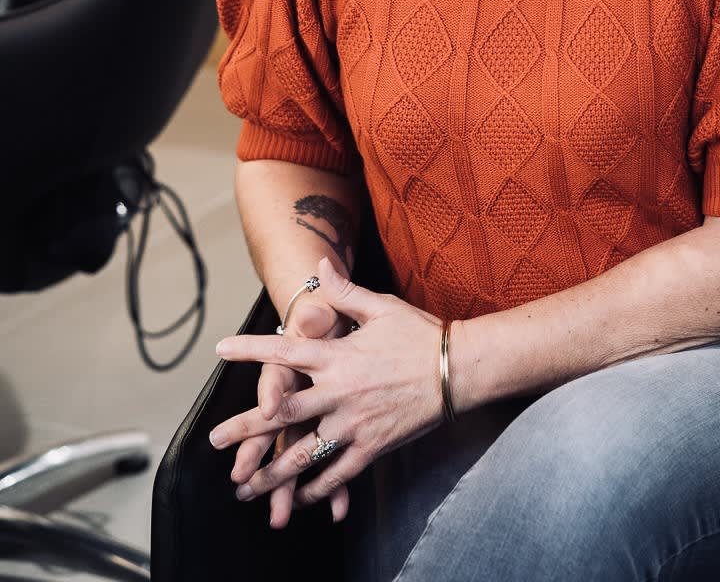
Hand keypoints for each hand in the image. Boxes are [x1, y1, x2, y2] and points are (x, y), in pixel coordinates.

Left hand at [211, 256, 444, 519]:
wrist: (458, 369)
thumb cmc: (420, 333)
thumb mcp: (381, 306)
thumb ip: (344, 291)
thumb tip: (320, 265)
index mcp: (338, 356)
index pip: (285, 351)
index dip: (250, 350)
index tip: (221, 350)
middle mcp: (339, 392)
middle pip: (282, 414)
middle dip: (246, 429)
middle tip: (216, 441)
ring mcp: (354, 423)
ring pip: (305, 453)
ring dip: (272, 473)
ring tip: (246, 488)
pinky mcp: (373, 446)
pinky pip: (338, 473)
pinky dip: (317, 489)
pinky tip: (299, 498)